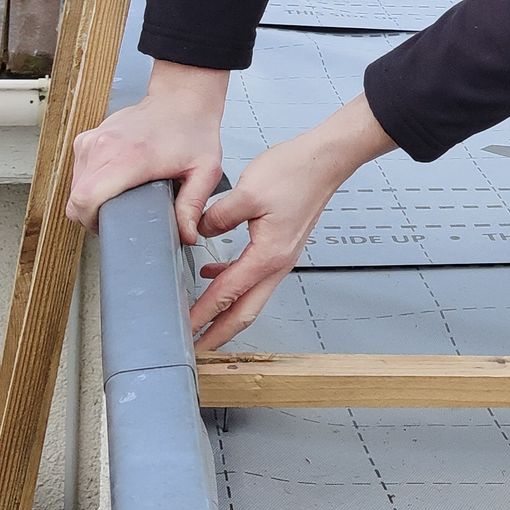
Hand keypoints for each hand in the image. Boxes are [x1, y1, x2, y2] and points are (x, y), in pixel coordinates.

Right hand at [67, 62, 228, 241]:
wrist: (180, 99)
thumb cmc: (191, 131)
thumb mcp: (204, 170)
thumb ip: (193, 205)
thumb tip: (186, 236)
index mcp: (130, 157)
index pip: (86, 198)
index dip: (93, 221)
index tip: (111, 226)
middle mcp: (104, 146)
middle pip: (75, 199)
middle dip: (91, 217)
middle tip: (118, 218)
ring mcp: (92, 140)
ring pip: (74, 187)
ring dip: (89, 200)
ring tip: (117, 200)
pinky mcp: (87, 138)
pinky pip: (77, 172)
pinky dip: (89, 184)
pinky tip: (111, 184)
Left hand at [191, 96, 394, 347]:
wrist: (326, 160)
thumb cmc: (296, 172)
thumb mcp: (247, 192)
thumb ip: (217, 217)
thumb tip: (199, 232)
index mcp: (268, 256)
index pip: (227, 294)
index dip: (203, 314)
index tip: (184, 330)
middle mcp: (278, 263)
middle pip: (245, 312)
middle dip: (219, 333)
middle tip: (196, 349)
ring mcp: (282, 257)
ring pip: (251, 297)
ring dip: (226, 312)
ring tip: (202, 321)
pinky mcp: (281, 246)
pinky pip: (254, 275)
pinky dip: (233, 283)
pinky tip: (214, 272)